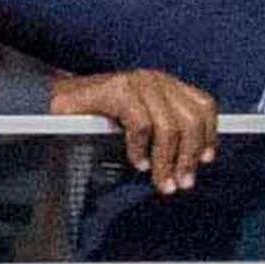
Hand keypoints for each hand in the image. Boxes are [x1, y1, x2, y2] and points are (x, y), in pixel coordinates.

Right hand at [50, 68, 218, 194]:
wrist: (55, 103)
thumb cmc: (98, 118)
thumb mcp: (138, 122)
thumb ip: (161, 133)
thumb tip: (184, 165)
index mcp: (166, 86)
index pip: (203, 105)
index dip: (209, 134)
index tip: (206, 160)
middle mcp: (156, 80)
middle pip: (191, 119)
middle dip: (189, 156)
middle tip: (182, 183)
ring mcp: (137, 83)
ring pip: (168, 126)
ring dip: (166, 161)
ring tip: (162, 182)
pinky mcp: (117, 90)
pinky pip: (140, 125)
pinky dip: (141, 149)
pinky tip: (137, 164)